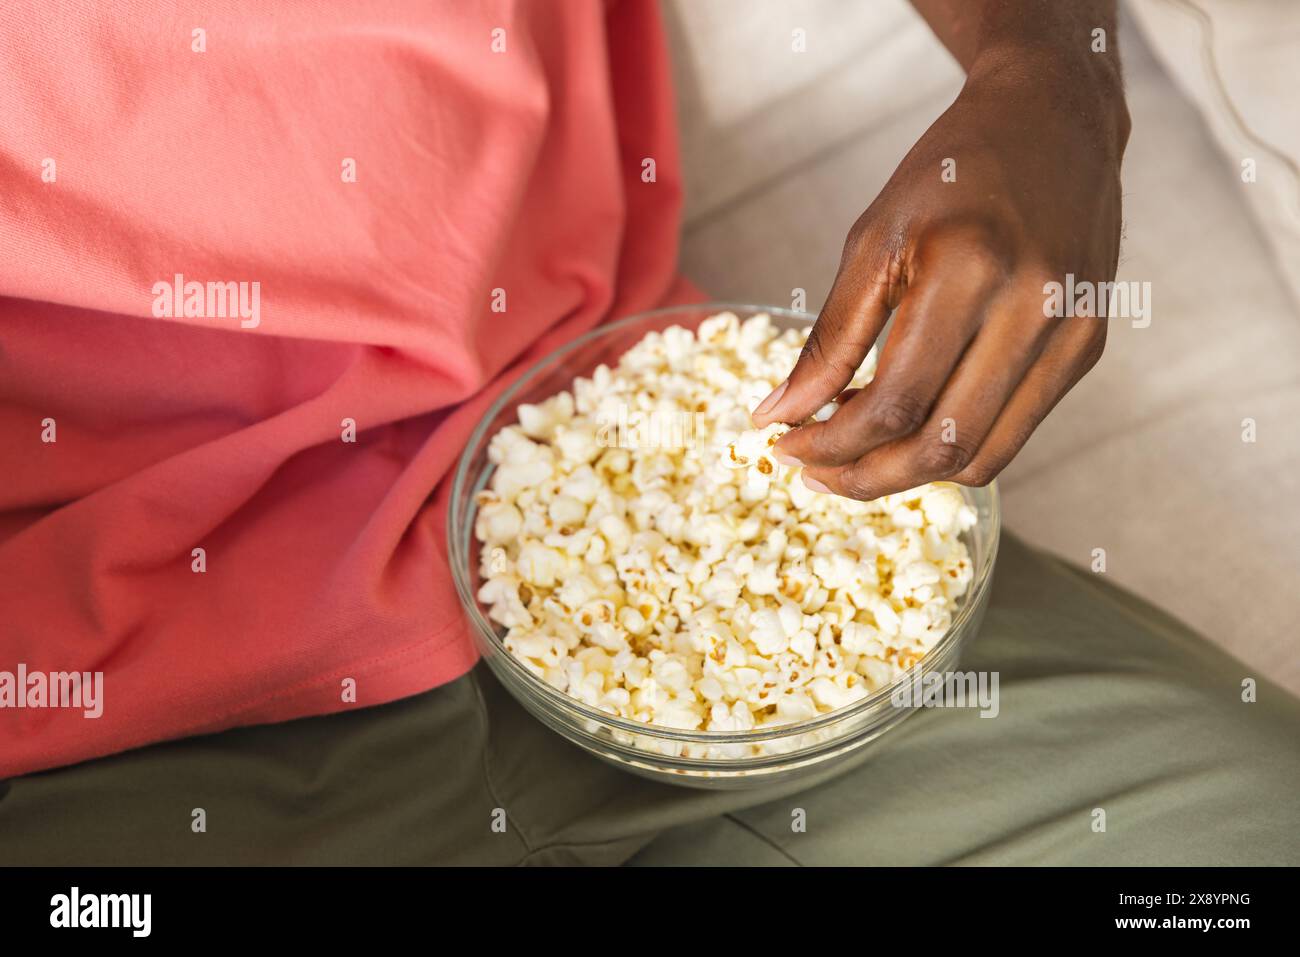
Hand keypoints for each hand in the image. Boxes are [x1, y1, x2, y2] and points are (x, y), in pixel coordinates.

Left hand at [751, 42, 1129, 499]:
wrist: (1055, 121)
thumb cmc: (952, 174)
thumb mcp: (873, 241)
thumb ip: (830, 339)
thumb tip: (778, 417)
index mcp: (970, 268)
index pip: (895, 403)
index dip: (831, 445)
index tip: (784, 448)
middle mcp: (1034, 307)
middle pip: (941, 446)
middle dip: (864, 478)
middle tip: (812, 472)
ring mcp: (1072, 333)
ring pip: (981, 458)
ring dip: (908, 475)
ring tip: (854, 454)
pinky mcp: (1089, 347)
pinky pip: (1012, 434)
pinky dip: (952, 447)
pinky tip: (908, 426)